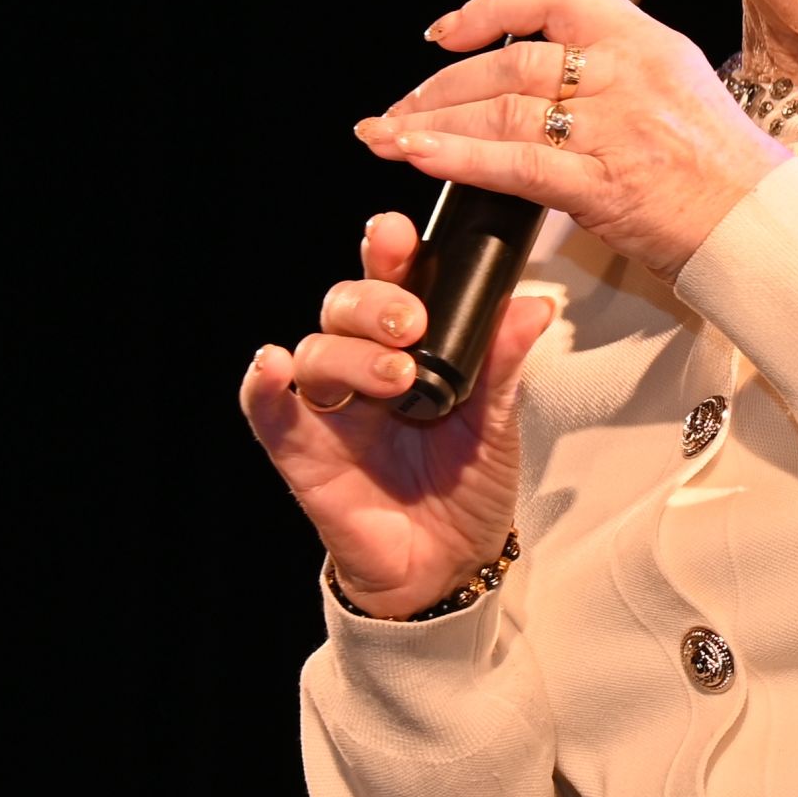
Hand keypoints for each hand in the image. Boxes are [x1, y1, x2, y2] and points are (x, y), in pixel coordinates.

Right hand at [240, 212, 553, 619]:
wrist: (451, 563)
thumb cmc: (469, 483)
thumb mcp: (498, 420)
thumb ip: (504, 362)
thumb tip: (533, 305)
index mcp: (410, 348)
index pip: (391, 285)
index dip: (390, 254)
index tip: (399, 232)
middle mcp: (363, 368)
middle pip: (342, 308)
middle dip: (373, 303)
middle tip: (410, 322)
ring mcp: (330, 410)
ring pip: (314, 352)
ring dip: (350, 353)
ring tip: (396, 376)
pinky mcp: (302, 454)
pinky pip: (269, 413)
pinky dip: (264, 388)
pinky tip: (271, 368)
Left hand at [354, 0, 790, 282]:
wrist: (759, 224)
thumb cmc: (724, 168)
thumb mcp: (678, 88)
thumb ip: (616, 72)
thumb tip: (543, 75)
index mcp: (647, 43)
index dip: (490, 6)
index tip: (447, 33)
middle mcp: (627, 76)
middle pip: (512, 61)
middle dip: (443, 86)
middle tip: (404, 106)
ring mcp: (615, 129)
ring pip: (503, 111)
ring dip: (433, 124)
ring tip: (389, 137)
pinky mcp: (603, 185)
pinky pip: (516, 164)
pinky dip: (460, 158)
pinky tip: (421, 156)